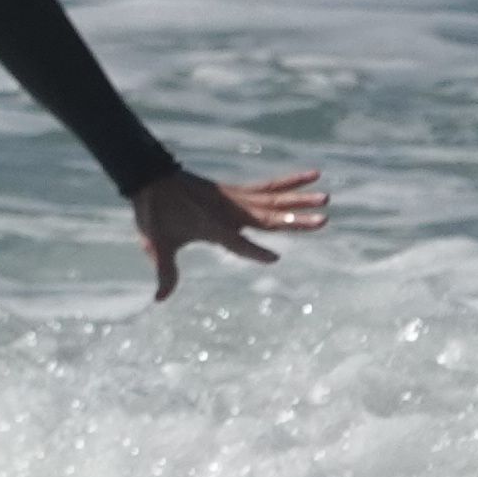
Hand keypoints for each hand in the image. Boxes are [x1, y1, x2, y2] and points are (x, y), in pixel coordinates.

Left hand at [133, 166, 326, 296]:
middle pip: (268, 218)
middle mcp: (230, 212)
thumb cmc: (155, 214)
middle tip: (322, 220)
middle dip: (294, 221)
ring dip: (300, 200)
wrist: (152, 178)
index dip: (252, 251)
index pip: (236, 242)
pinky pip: (269, 187)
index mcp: (211, 226)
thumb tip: (158, 300)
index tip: (273, 259)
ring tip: (326, 199)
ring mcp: (236, 200)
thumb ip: (165, 272)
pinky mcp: (238, 192)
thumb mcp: (157, 244)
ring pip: (274, 201)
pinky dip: (290, 182)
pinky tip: (313, 176)